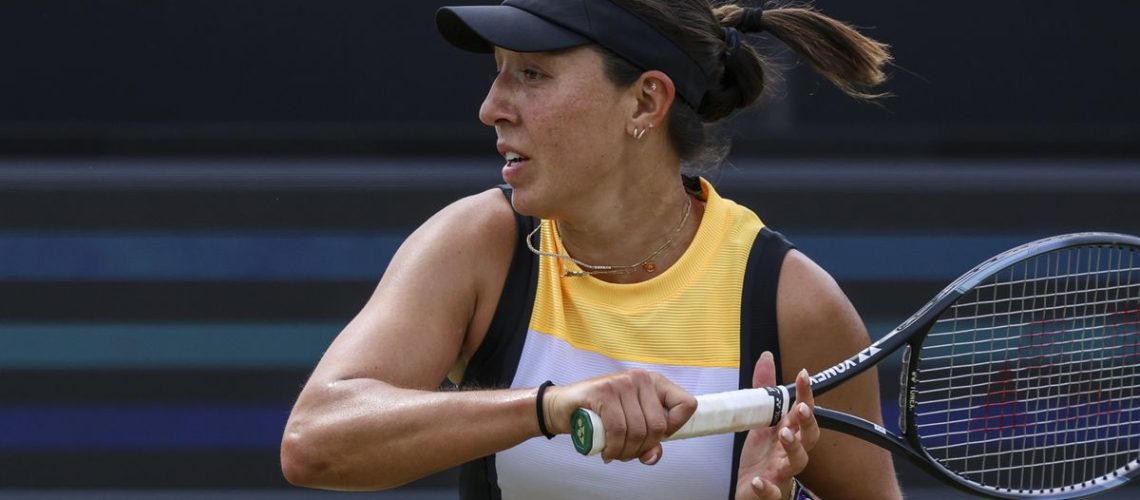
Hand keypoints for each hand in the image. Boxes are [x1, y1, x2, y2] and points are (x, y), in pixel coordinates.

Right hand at [542, 369, 696, 463]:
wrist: (563, 407)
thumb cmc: (599, 415)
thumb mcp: (631, 424)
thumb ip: (648, 440)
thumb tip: (652, 456)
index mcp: (654, 383)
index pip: (686, 405)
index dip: (675, 428)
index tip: (656, 437)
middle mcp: (641, 378)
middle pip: (658, 426)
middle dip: (642, 448)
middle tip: (626, 452)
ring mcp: (622, 382)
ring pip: (638, 431)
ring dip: (625, 452)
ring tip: (614, 453)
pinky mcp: (603, 391)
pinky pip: (618, 429)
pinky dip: (613, 448)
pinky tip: (606, 451)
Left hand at [736, 352, 818, 499]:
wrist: (750, 493)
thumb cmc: (761, 460)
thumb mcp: (760, 425)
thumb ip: (763, 394)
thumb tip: (767, 358)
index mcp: (789, 434)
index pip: (802, 412)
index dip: (806, 394)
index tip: (803, 375)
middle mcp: (790, 453)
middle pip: (809, 438)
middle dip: (808, 423)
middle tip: (801, 409)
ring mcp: (783, 474)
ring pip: (797, 462)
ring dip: (793, 448)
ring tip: (784, 434)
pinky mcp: (770, 493)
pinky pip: (773, 492)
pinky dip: (767, 487)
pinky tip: (758, 481)